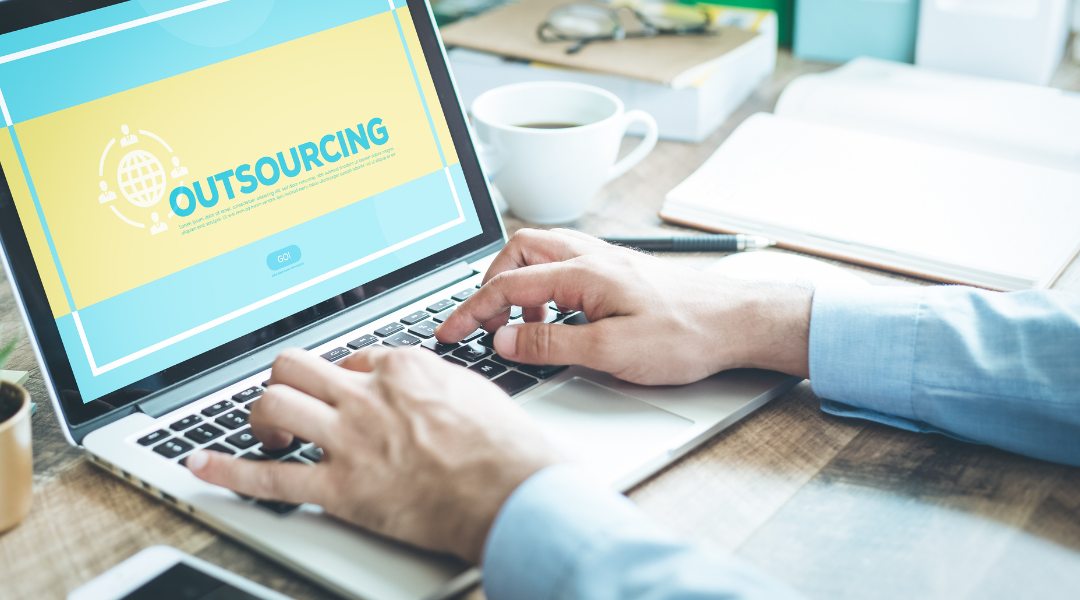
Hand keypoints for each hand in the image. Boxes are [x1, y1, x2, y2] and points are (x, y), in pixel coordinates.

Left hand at [186, 347, 561, 562]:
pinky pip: (269, 477)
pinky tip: (203, 466)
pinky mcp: (340, 488)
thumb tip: (423, 384)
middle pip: (296, 368)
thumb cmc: (504, 446)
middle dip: (285, 382)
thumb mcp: (473, 390)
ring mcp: (350, 440)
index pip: (349, 357)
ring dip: (260, 418)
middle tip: (289, 402)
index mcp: (402, 369)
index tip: (342, 392)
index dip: (341, 377)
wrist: (511, 490)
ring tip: (264, 434)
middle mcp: (367, 396)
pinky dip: (229, 472)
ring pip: (275, 405)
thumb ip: (436, 381)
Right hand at [436, 229, 812, 383]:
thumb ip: (550, 345)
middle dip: (491, 284)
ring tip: (520, 329)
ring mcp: (605, 261)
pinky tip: (557, 322)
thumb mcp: (611, 351)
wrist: (738, 321)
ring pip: (542, 256)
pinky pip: (565, 269)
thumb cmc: (686, 334)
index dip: (470, 311)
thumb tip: (502, 341)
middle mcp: (590, 256)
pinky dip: (546, 291)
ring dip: (519, 287)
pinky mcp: (618, 272)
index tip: (448, 332)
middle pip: (518, 251)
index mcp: (583, 272)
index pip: (507, 285)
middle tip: (483, 322)